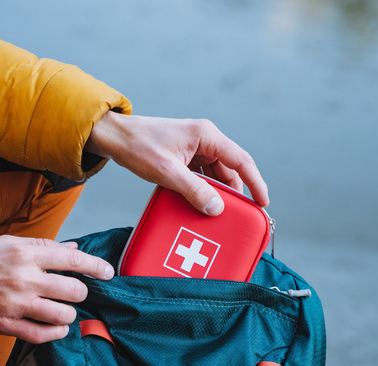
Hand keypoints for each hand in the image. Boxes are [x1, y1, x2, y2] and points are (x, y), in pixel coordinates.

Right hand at [0, 235, 113, 343]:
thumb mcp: (10, 243)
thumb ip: (44, 246)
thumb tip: (72, 248)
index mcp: (27, 254)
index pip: (73, 260)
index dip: (96, 267)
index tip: (108, 272)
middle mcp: (25, 278)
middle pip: (74, 290)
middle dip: (80, 292)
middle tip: (74, 292)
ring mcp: (17, 304)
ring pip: (63, 314)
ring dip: (68, 313)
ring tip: (62, 310)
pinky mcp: (8, 325)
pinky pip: (43, 335)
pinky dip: (56, 333)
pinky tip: (57, 327)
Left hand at [85, 111, 268, 215]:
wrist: (114, 137)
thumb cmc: (138, 147)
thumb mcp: (167, 172)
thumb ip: (195, 190)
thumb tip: (217, 208)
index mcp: (206, 135)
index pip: (241, 160)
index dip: (256, 183)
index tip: (263, 203)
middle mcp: (205, 139)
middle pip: (230, 170)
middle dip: (234, 193)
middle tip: (238, 216)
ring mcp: (195, 147)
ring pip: (216, 174)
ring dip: (216, 193)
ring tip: (217, 214)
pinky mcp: (185, 155)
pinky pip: (202, 175)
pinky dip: (203, 190)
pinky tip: (200, 204)